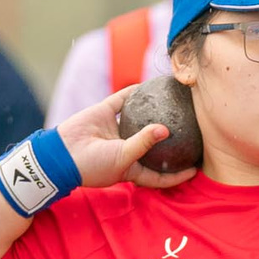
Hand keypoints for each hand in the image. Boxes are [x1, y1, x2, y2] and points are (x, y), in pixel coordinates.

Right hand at [55, 84, 198, 191]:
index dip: (178, 174)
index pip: (160, 175)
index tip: (196, 170)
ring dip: (154, 111)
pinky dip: (134, 92)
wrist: (61, 154)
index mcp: (132, 168)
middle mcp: (126, 149)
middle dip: (171, 140)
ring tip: (174, 102)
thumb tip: (166, 130)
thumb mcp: (123, 158)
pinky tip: (150, 83)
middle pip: (153, 145)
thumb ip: (144, 143)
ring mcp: (115, 131)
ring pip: (140, 119)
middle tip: (193, 131)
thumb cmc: (94, 165)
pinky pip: (123, 100)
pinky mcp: (104, 113)